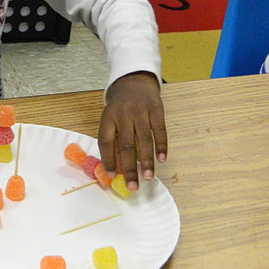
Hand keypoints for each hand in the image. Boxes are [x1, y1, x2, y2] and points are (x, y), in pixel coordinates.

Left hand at [97, 71, 166, 191]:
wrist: (134, 81)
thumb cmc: (121, 108)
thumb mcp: (112, 119)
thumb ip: (114, 141)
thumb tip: (117, 170)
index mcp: (108, 117)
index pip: (106, 141)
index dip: (108, 159)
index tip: (112, 177)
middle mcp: (123, 114)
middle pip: (126, 144)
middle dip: (129, 168)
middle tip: (133, 186)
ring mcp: (140, 111)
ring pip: (144, 139)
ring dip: (146, 160)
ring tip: (148, 177)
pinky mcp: (156, 109)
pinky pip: (159, 130)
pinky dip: (161, 146)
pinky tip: (162, 160)